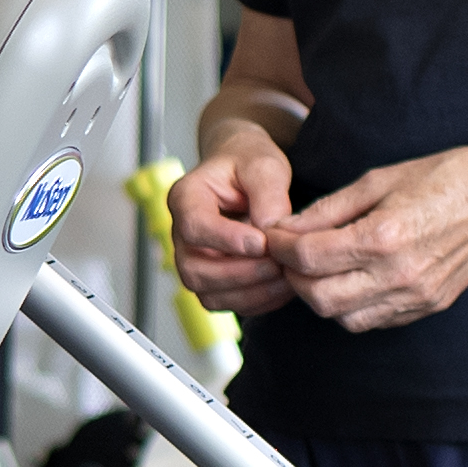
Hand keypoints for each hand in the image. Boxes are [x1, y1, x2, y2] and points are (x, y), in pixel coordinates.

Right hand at [166, 135, 308, 316]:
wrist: (245, 173)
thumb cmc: (248, 163)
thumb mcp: (264, 165)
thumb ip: (268, 195)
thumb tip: (271, 233)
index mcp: (186, 197)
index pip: (194, 227)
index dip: (226, 240)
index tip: (262, 243)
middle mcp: (182, 233)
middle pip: (194, 269)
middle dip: (240, 273)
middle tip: (279, 264)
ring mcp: (194, 259)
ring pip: (207, 293)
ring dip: (249, 292)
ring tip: (285, 277)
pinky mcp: (211, 279)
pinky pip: (225, 303)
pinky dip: (255, 301)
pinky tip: (281, 287)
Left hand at [273, 149, 467, 332]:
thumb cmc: (445, 177)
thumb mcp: (379, 179)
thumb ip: (329, 208)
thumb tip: (287, 226)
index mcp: (384, 236)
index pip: (309, 257)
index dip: (281, 248)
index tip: (275, 235)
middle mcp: (400, 274)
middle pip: (319, 298)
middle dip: (293, 277)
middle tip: (289, 256)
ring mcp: (416, 296)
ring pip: (343, 318)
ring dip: (320, 296)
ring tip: (318, 269)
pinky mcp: (428, 306)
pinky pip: (373, 321)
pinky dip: (351, 307)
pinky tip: (350, 280)